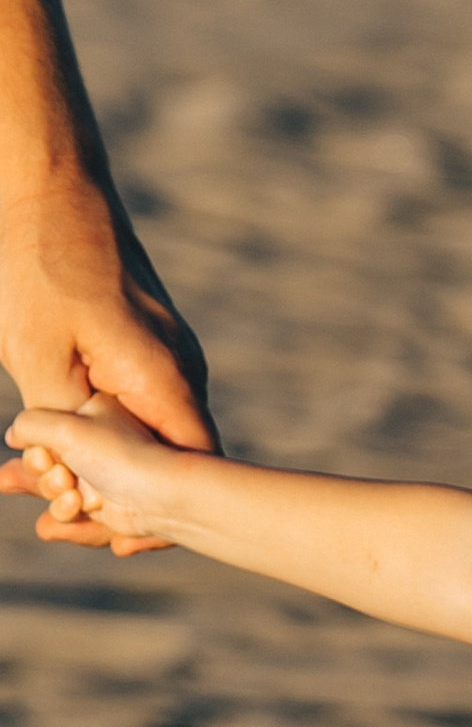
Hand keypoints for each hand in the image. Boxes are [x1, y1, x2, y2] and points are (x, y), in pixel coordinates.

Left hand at [0, 191, 216, 555]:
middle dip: (105, 498)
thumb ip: (62, 427)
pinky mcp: (141, 348)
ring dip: (87, 465)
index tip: (111, 541)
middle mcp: (178, 371)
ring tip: (21, 484)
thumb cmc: (41, 263)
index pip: (194, 470)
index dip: (159, 515)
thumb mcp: (37, 354)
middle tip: (46, 524)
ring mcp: (164, 358)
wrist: (47, 185)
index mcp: (165, 377)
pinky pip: (125, 406)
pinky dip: (86, 432)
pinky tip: (39, 445)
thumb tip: (66, 486)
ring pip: (139, 434)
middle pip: (164, 462)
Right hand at [6, 393, 194, 547]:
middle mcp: (97, 443)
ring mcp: (102, 475)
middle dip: (43, 480)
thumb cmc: (117, 456)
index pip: (43, 433)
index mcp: (93, 413)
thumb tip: (14, 436)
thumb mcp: (63, 427)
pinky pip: (71, 516)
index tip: (46, 460)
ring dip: (58, 502)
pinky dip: (67, 522)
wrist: (160, 498)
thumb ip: (29, 425)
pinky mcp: (106, 506)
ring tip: (76, 502)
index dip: (36, 454)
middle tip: (65, 481)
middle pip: (45, 465)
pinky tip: (65, 522)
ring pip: (55, 493)